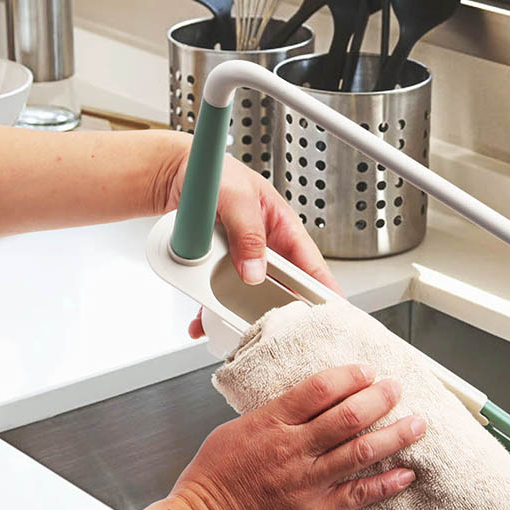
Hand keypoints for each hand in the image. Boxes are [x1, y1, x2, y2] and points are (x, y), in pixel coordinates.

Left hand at [158, 137, 340, 337]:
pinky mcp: (217, 269)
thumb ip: (248, 232)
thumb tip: (255, 271)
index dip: (325, 292)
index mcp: (283, 228)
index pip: (311, 265)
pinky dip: (208, 311)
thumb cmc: (215, 173)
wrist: (175, 173)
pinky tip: (202, 322)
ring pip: (248, 297)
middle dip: (279, 313)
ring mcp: (242, 260)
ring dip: (239, 315)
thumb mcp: (236, 197)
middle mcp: (266, 248)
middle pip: (280, 289)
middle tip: (281, 335)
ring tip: (235, 332)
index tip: (333, 315)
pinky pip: (216, 296)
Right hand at [168, 365, 424, 509]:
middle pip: (348, 415)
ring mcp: (305, 481)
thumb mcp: (236, 430)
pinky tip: (405, 474)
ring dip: (394, 435)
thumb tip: (300, 400)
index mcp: (272, 422)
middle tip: (397, 388)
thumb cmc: (211, 480)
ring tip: (417, 424)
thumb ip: (272, 415)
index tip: (367, 371)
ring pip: (360, 451)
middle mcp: (293, 448)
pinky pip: (357, 495)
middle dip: (380, 398)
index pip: (320, 388)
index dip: (350, 376)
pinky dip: (385, 483)